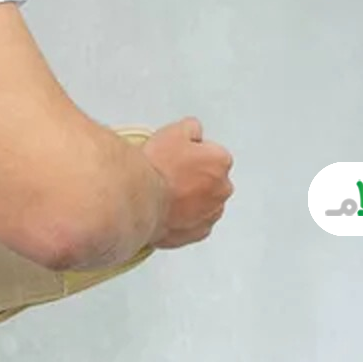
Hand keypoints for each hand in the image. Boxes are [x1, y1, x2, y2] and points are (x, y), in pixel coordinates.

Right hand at [140, 117, 233, 248]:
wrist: (140, 198)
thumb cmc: (156, 167)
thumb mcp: (173, 131)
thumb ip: (191, 128)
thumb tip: (193, 132)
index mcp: (220, 161)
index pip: (211, 153)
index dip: (192, 153)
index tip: (176, 156)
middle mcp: (222, 188)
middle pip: (211, 179)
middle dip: (195, 178)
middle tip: (169, 175)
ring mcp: (210, 213)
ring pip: (204, 203)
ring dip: (191, 199)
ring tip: (165, 194)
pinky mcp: (197, 233)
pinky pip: (193, 223)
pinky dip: (183, 219)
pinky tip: (166, 210)